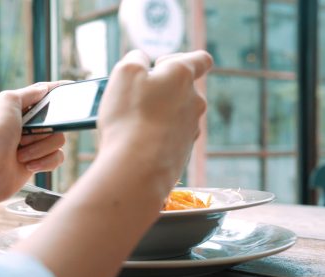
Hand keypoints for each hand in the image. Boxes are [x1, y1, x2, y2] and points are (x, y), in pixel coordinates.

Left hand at [0, 82, 67, 202]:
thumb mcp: (7, 102)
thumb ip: (28, 93)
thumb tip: (43, 89)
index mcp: (17, 108)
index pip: (41, 94)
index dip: (57, 90)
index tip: (73, 86)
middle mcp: (25, 126)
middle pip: (55, 119)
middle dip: (44, 128)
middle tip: (25, 134)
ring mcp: (32, 145)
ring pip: (58, 140)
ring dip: (41, 147)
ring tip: (20, 154)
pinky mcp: (37, 163)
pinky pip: (57, 158)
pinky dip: (44, 161)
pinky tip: (27, 165)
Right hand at [97, 50, 212, 190]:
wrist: (137, 168)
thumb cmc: (129, 117)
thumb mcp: (124, 73)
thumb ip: (135, 59)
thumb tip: (140, 60)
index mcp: (183, 75)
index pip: (200, 59)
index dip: (180, 59)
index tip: (159, 68)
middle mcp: (195, 100)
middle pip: (182, 89)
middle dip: (161, 91)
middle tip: (135, 99)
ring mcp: (191, 129)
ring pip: (176, 115)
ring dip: (158, 116)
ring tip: (131, 125)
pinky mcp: (184, 152)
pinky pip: (170, 138)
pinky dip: (157, 138)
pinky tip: (137, 144)